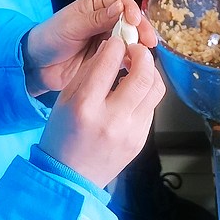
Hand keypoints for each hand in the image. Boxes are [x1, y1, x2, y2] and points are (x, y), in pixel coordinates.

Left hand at [22, 0, 157, 94]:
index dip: (132, 11)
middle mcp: (106, 20)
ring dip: (138, 47)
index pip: (122, 3)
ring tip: (142, 57)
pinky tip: (134, 67)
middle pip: (132, 22)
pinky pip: (124, 58)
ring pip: (131, 40)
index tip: (136, 22)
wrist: (37, 65)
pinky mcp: (108, 59)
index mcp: (97, 5)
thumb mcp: (72, 25)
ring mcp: (108, 40)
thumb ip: (97, 19)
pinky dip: (131, 61)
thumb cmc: (50, 37)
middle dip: (142, 30)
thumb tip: (121, 8)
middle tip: (148, 42)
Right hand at [38, 36, 165, 187]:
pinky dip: (146, 93)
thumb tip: (111, 47)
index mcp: (85, 105)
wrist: (69, 177)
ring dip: (150, 72)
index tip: (117, 41)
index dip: (117, 45)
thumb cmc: (63, 135)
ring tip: (139, 68)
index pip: (109, 62)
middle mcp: (111, 119)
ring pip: (155, 90)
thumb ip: (89, 71)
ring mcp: (130, 132)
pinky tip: (133, 92)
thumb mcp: (65, 98)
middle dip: (142, 54)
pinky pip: (152, 108)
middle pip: (143, 75)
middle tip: (135, 50)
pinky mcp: (141, 140)